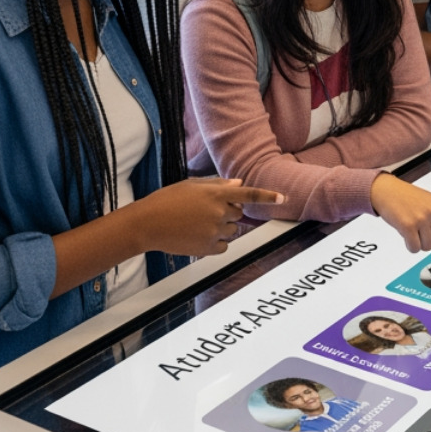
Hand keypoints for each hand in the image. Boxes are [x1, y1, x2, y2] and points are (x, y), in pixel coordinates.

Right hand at [130, 178, 286, 255]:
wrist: (147, 224)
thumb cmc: (167, 201)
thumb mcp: (192, 185)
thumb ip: (218, 185)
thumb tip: (239, 183)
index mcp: (215, 194)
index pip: (248, 194)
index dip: (267, 196)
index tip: (283, 198)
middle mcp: (218, 212)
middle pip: (238, 214)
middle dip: (227, 212)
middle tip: (204, 212)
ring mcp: (214, 231)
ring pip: (231, 231)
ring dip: (221, 228)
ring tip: (196, 224)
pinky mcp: (208, 248)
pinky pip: (224, 246)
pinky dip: (216, 243)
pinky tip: (197, 236)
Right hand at [370, 173, 430, 253]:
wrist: (386, 190)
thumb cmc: (407, 197)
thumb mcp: (429, 202)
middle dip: (430, 240)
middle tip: (419, 229)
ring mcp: (422, 219)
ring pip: (427, 247)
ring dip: (418, 243)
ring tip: (410, 227)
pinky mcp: (408, 226)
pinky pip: (414, 248)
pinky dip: (410, 246)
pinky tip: (404, 234)